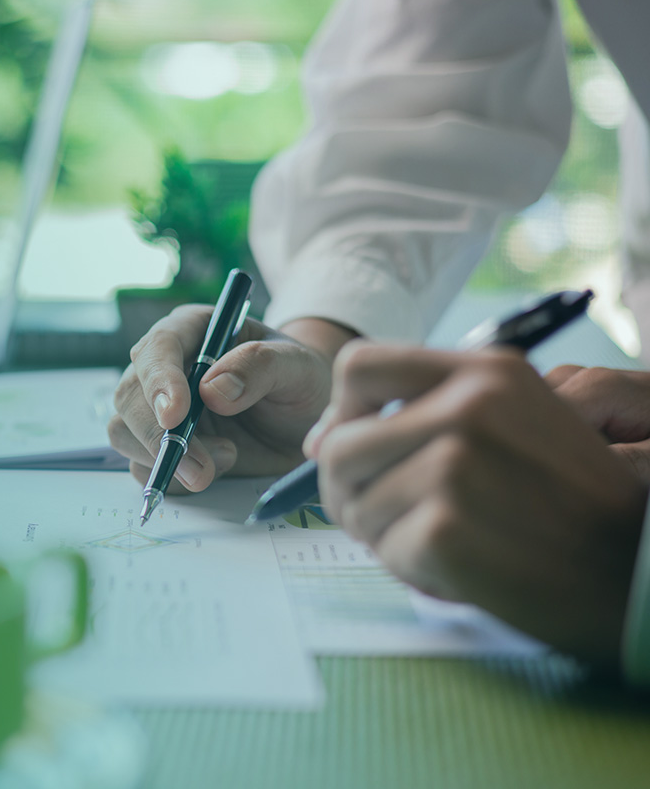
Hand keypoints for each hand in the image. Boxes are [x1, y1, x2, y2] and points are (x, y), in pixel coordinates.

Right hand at [107, 307, 344, 492]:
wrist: (305, 422)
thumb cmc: (302, 381)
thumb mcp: (298, 366)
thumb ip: (261, 366)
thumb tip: (212, 389)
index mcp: (193, 330)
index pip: (159, 347)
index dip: (160, 380)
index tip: (175, 416)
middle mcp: (166, 366)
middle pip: (129, 395)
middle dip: (159, 435)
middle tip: (202, 467)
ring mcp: (157, 408)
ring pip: (125, 431)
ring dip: (163, 458)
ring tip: (226, 460)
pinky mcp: (161, 444)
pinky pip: (142, 465)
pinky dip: (172, 478)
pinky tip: (217, 469)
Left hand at [306, 342, 647, 664]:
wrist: (634, 573)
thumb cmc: (566, 503)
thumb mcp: (513, 423)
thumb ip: (426, 414)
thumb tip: (321, 440)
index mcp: (485, 372)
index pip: (358, 365)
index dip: (340, 412)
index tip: (349, 448)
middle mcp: (468, 408)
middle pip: (340, 445)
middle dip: (348, 491)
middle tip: (384, 518)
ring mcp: (455, 466)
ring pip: (353, 503)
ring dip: (381, 533)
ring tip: (436, 541)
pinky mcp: (445, 527)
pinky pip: (382, 549)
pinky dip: (409, 567)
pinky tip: (456, 568)